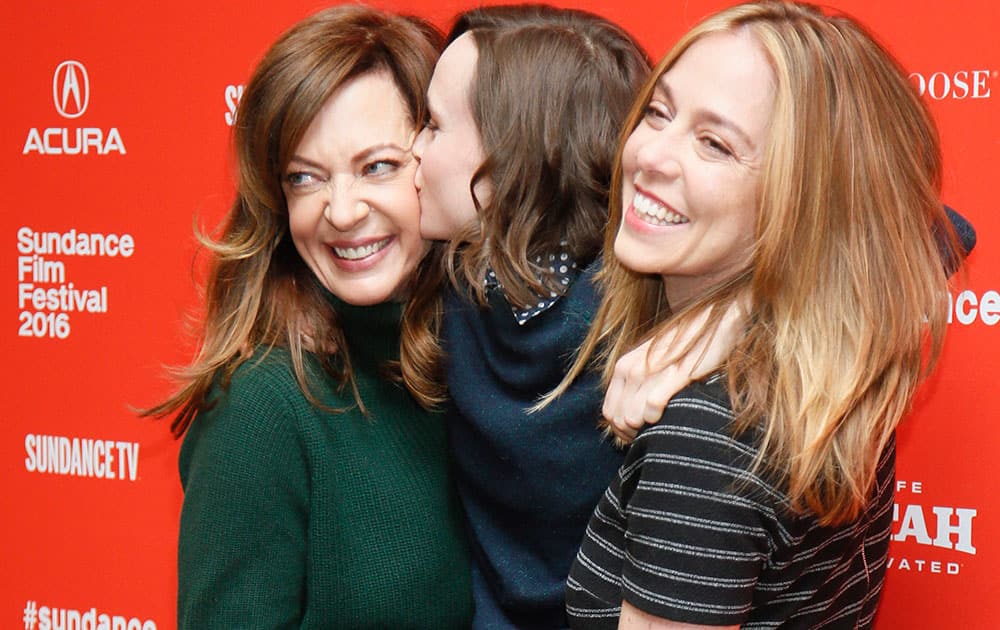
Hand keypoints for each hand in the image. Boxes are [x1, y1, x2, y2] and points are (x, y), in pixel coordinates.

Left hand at [603, 299, 744, 443]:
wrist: (716, 321)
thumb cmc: (687, 348)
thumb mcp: (654, 363)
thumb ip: (639, 385)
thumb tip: (631, 418)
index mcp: (624, 367)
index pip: (609, 413)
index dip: (622, 431)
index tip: (641, 435)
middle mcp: (631, 368)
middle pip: (618, 420)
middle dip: (633, 434)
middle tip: (653, 435)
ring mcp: (650, 370)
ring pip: (631, 417)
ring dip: (646, 430)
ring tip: (663, 426)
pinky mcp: (673, 374)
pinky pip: (652, 407)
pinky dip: (658, 418)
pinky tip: (669, 414)